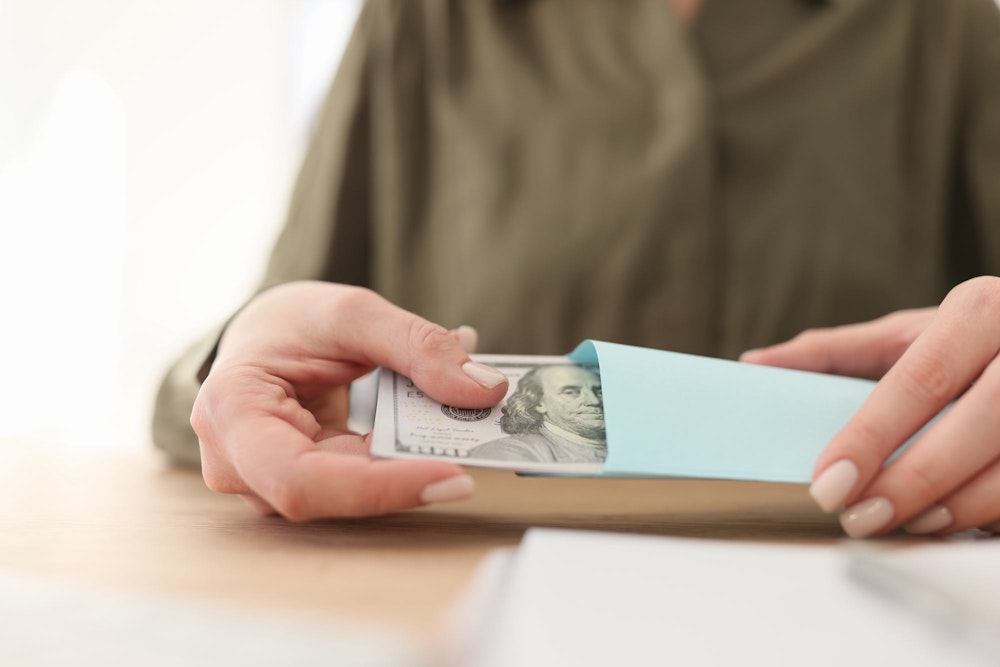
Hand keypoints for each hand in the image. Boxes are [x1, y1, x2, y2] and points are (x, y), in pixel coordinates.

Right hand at [191, 281, 508, 519]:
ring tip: (471, 427)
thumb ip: (417, 346)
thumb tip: (484, 390)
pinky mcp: (309, 486)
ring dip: (413, 464)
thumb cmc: (289, 321)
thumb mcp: (350, 313)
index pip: (302, 479)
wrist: (265, 335)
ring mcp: (270, 483)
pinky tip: (442, 428)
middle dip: (410, 474)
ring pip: (354, 494)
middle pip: (334, 494)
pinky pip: (363, 483)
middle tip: (485, 450)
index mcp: (232, 414)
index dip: (378, 487)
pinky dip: (406, 459)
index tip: (451, 475)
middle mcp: (239, 464)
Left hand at [741, 276, 999, 536]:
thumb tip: (753, 364)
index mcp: (980, 310)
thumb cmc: (972, 340)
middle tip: (857, 517)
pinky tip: (956, 524)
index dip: (871, 437)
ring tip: (906, 523)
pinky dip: (994, 513)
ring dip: (958, 506)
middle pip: (974, 424)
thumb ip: (833, 352)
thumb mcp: (910, 333)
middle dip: (910, 481)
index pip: (919, 380)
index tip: (826, 482)